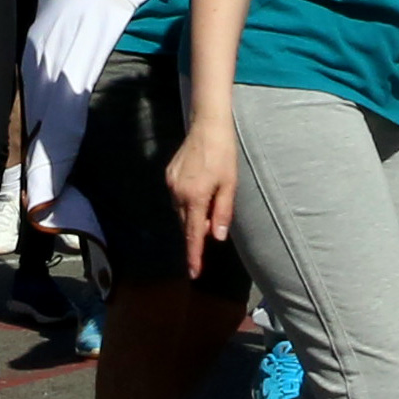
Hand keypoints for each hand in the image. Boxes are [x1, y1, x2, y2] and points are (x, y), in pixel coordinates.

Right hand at [163, 116, 239, 274]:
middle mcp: (178, 193)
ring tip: (209, 204)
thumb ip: (222, 213)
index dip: (194, 255)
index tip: (193, 273)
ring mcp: (171, 184)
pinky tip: (199, 192)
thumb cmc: (224, 154)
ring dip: (193, 216)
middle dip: (197, 232)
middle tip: (213, 228)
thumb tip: (217, 238)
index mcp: (195, 197)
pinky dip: (187, 203)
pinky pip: (177, 198)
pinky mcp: (169, 175)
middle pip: (186, 224)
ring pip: (180, 212)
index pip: (194, 234)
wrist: (207, 125)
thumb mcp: (230, 184)